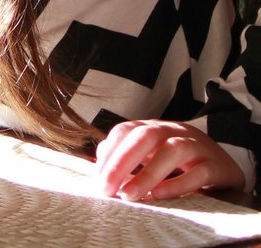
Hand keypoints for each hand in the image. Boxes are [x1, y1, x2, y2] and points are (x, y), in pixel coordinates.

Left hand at [95, 119, 243, 200]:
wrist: (225, 166)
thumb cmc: (181, 161)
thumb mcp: (152, 154)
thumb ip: (127, 156)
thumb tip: (101, 166)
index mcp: (154, 127)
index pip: (126, 131)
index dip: (110, 152)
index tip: (98, 178)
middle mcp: (174, 130)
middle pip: (145, 136)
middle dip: (122, 161)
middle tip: (106, 187)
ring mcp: (198, 146)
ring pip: (172, 150)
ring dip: (147, 173)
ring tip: (129, 195)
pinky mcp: (218, 166)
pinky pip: (199, 173)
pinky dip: (178, 184)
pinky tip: (159, 196)